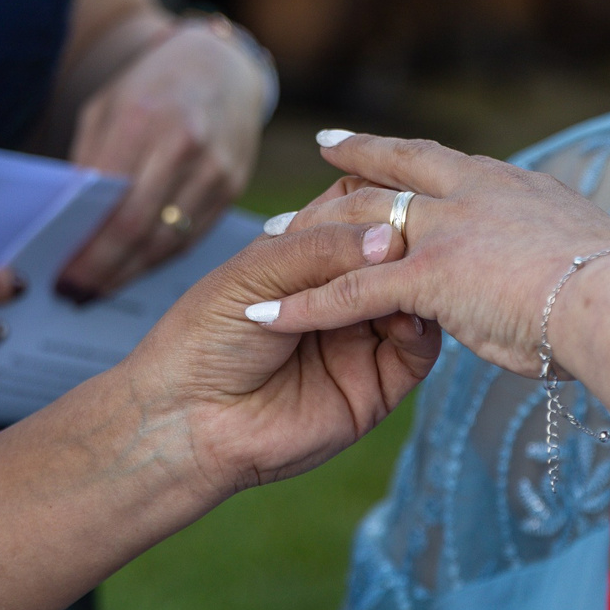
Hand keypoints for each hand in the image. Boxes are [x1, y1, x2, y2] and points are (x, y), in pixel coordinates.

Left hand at [58, 23, 265, 300]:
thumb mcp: (107, 108)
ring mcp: (217, 169)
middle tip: (73, 294)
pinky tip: (133, 270)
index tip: (60, 277)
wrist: (221, 65)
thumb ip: (89, 161)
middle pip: (139, 230)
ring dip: (130, 273)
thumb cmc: (151, 86)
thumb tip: (67, 226)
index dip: (86, 251)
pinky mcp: (235, 186)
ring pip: (169, 242)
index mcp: (144, 120)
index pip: (112, 206)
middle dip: (103, 271)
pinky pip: (193, 237)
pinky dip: (159, 259)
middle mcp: (185, 146)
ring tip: (98, 290)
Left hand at [120, 219, 440, 501]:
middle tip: (409, 237)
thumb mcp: (257, 273)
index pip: (361, 208)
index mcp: (307, 254)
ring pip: (414, 298)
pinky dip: (421, 332)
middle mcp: (341, 292)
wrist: (188, 421)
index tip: (394, 188)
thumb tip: (392, 238)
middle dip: (408, 241)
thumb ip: (321, 248)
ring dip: (416, 285)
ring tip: (408, 279)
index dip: (380, 195)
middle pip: (397, 253)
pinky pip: (418, 353)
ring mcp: (362, 337)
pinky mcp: (377, 385)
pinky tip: (405, 320)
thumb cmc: (205, 337)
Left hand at [249, 134, 609, 376]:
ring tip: (265, 243)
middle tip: (309, 173)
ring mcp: (445, 233)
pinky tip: (269, 316)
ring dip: (308, 237)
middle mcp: (469, 197)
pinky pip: (350, 293)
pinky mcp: (427, 278)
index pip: (435, 162)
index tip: (357, 146)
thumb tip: (558, 273)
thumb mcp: (585, 259)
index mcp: (508, 186)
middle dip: (342, 177)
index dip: (392, 153)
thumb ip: (553, 256)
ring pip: (356, 228)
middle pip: (386, 178)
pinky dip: (306, 305)